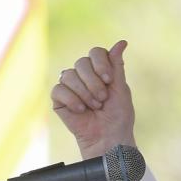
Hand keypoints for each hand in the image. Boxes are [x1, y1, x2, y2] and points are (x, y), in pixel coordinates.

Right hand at [51, 40, 136, 158]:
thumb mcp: (121, 89)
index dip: (101, 63)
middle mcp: (84, 76)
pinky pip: (58, 89)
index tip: (108, 80)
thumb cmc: (118, 116)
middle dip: (93, 82)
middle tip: (102, 99)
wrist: (108, 138)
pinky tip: (80, 110)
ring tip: (93, 106)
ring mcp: (70, 87)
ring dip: (84, 92)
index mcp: (99, 70)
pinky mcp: (59, 99)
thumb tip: (122, 42)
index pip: (95, 52)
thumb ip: (117, 65)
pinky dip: (71, 99)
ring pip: (68, 75)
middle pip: (81, 62)